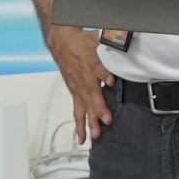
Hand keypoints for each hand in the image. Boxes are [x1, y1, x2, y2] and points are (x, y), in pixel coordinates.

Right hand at [46, 24, 114, 142]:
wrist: (61, 42)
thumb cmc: (81, 43)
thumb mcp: (97, 41)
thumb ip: (108, 51)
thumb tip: (117, 57)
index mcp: (90, 65)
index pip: (98, 72)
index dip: (105, 77)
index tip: (111, 82)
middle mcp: (83, 80)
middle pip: (90, 97)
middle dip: (97, 112)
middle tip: (104, 124)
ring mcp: (77, 88)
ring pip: (83, 108)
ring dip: (88, 123)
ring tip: (93, 137)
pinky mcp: (75, 93)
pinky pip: (76, 111)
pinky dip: (78, 125)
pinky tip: (81, 137)